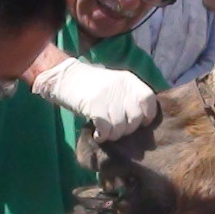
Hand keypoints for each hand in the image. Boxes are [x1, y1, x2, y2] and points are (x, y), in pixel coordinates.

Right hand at [31, 57, 157, 140]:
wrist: (65, 77)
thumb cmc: (92, 86)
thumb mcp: (115, 86)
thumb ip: (129, 99)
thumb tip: (141, 122)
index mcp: (129, 81)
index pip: (149, 99)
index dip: (148, 114)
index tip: (140, 123)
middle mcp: (121, 87)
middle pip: (135, 117)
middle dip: (127, 130)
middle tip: (116, 130)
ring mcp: (107, 96)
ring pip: (120, 126)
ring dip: (113, 135)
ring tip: (106, 133)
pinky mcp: (94, 105)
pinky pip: (105, 128)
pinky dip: (102, 135)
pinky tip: (97, 134)